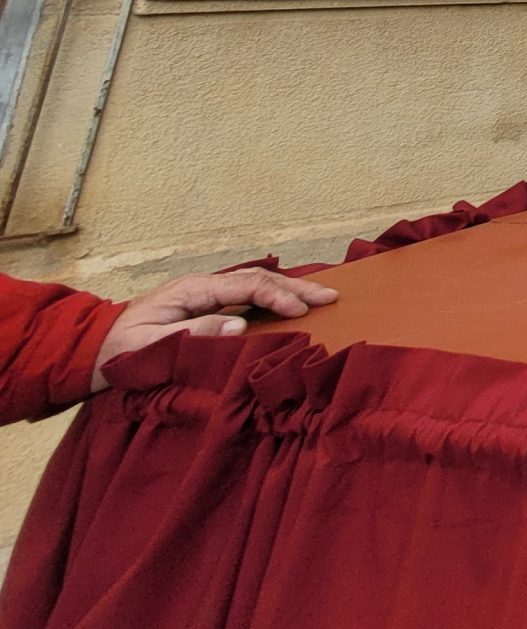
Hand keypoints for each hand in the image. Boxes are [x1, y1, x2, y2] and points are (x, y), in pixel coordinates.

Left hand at [92, 269, 338, 389]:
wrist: (93, 348)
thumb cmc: (120, 349)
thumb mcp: (152, 344)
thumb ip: (195, 332)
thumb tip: (238, 323)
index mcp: (192, 290)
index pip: (246, 285)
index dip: (277, 296)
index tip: (302, 311)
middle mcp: (202, 287)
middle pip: (258, 278)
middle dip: (296, 287)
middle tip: (331, 296)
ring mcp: (205, 295)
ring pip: (255, 285)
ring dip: (289, 290)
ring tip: (321, 298)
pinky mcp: (205, 308)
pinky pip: (247, 298)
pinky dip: (274, 298)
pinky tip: (290, 306)